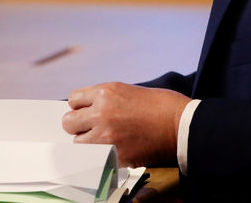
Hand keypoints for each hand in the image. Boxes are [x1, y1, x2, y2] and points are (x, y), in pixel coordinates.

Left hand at [62, 81, 190, 166]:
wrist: (182, 124)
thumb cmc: (160, 105)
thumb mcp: (127, 91)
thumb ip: (105, 99)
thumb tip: (87, 110)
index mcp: (105, 93)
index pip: (73, 100)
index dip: (80, 107)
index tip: (87, 112)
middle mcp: (101, 113)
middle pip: (69, 123)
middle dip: (78, 125)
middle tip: (91, 128)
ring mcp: (106, 136)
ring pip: (77, 143)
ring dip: (87, 142)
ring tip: (104, 140)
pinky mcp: (115, 155)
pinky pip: (95, 158)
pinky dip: (101, 155)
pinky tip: (115, 149)